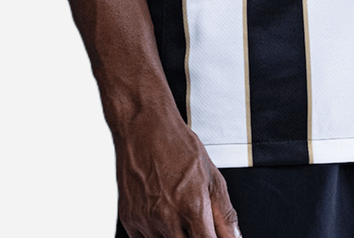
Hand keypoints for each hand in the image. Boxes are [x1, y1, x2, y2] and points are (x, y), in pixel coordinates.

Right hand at [115, 111, 239, 237]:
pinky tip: (162, 215)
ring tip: (178, 213)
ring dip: (175, 236)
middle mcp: (167, 217)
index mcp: (193, 205)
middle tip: (196, 223)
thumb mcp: (211, 175)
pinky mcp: (128, 220)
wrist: (143, 126)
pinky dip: (156, 235)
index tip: (214, 236)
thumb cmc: (177, 145)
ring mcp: (145, 220)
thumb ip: (225, 213)